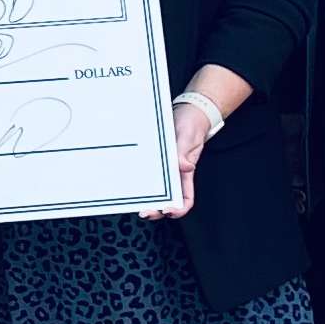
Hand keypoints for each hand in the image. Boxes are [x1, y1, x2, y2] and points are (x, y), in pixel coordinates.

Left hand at [144, 98, 211, 218]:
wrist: (188, 111)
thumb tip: (185, 167)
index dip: (178, 209)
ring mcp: (165, 168)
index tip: (167, 210)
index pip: (185, 199)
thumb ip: (184, 152)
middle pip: (167, 199)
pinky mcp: (157, 159)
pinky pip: (149, 173)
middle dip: (156, 209)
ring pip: (156, 189)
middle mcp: (175, 174)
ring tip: (136, 202)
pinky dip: (142, 180)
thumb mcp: (188, 137)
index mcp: (186, 174)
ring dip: (147, 198)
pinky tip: (132, 183)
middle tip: (144, 212)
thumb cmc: (192, 124)